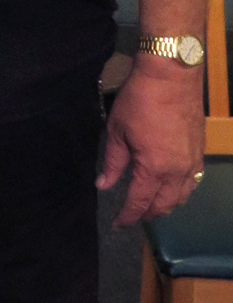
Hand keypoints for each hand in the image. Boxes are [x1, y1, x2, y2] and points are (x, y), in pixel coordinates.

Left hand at [96, 53, 204, 227]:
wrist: (171, 77)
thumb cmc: (139, 101)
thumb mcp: (117, 131)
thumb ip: (112, 162)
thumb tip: (103, 185)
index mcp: (154, 168)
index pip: (140, 202)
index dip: (127, 216)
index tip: (117, 225)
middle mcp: (178, 171)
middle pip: (165, 205)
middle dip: (147, 214)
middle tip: (131, 216)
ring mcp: (193, 162)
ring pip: (182, 196)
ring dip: (166, 205)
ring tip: (150, 205)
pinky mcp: (200, 151)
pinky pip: (193, 181)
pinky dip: (180, 190)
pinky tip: (170, 187)